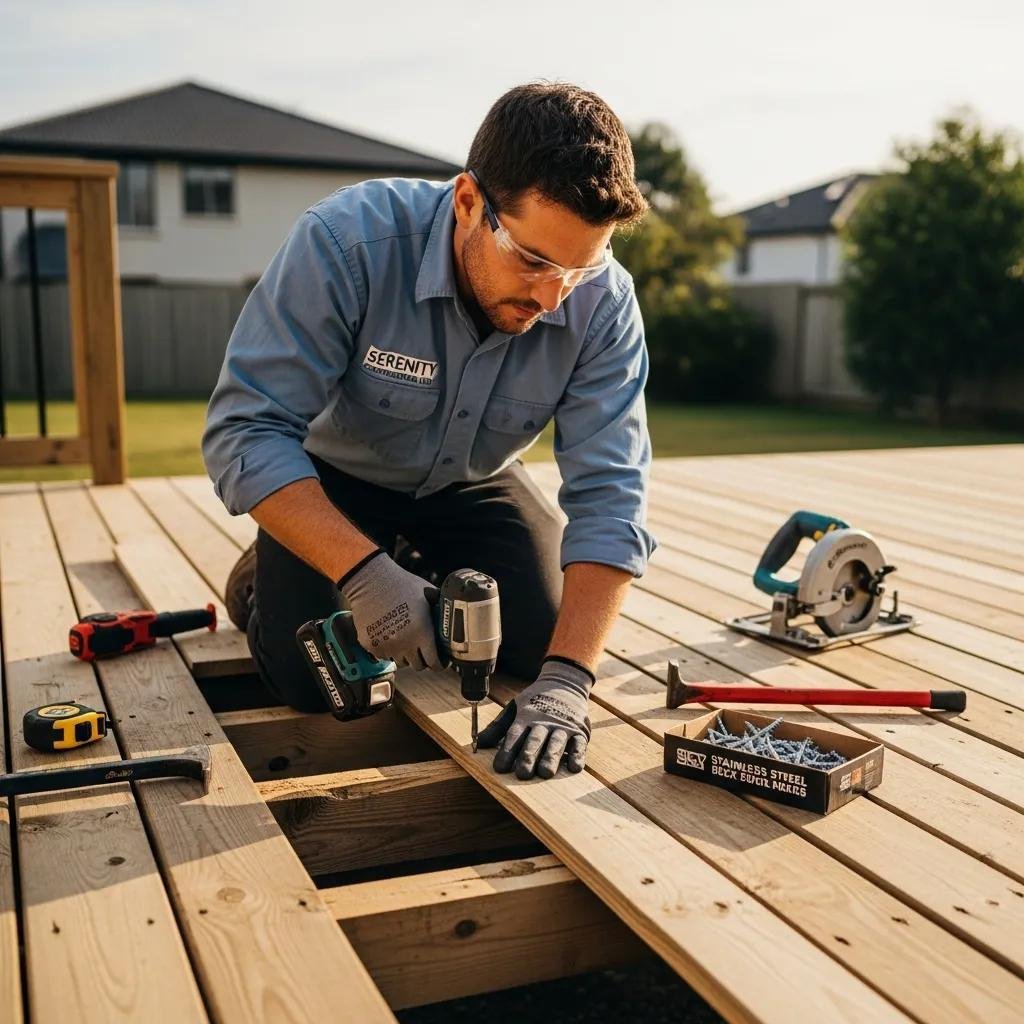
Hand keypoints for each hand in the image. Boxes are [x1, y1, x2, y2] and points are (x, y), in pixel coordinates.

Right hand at [338, 552, 442, 669]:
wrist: (370, 580)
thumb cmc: (400, 584)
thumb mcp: (427, 593)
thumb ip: (440, 606)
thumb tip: (452, 612)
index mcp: (422, 632)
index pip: (434, 662)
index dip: (440, 664)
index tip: (441, 661)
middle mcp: (405, 643)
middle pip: (418, 666)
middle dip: (423, 659)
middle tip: (423, 649)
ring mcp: (386, 646)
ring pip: (401, 662)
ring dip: (405, 655)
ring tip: (406, 640)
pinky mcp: (371, 645)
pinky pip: (384, 656)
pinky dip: (388, 650)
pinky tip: (390, 636)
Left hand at [477, 658, 593, 779]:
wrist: (564, 682)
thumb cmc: (535, 701)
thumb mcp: (514, 708)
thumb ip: (497, 727)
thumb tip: (478, 744)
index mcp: (526, 716)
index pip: (514, 735)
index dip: (506, 751)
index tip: (499, 768)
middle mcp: (544, 721)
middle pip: (535, 740)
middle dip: (528, 756)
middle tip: (523, 774)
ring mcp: (563, 726)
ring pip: (556, 743)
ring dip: (551, 757)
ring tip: (546, 773)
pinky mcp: (579, 731)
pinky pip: (579, 744)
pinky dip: (577, 755)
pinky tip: (573, 768)